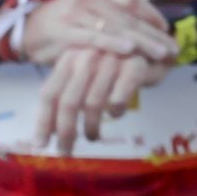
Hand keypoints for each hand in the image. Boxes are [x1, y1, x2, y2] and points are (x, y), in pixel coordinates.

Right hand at [20, 0, 176, 65]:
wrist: (30, 30)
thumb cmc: (70, 18)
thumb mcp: (96, 2)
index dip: (154, 15)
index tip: (169, 31)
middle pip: (128, 16)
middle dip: (154, 34)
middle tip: (173, 49)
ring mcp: (75, 12)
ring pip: (116, 28)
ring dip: (142, 43)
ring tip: (161, 54)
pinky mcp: (64, 30)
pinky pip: (94, 38)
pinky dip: (113, 43)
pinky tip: (130, 49)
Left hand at [34, 47, 173, 154]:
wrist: (155, 44)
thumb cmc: (117, 64)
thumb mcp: (87, 73)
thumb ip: (68, 93)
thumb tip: (49, 131)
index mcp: (70, 58)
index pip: (49, 93)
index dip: (43, 121)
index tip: (40, 145)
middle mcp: (87, 56)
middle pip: (69, 102)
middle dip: (66, 132)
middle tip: (66, 151)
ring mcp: (111, 59)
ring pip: (93, 103)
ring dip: (91, 127)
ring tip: (92, 136)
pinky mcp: (135, 65)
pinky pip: (119, 97)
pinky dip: (115, 111)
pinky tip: (116, 114)